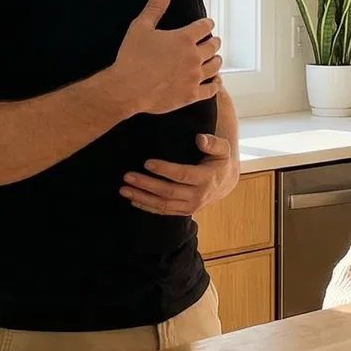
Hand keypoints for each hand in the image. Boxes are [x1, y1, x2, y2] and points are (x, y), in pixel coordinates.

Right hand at [110, 0, 220, 116]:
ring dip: (216, 60)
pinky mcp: (191, 95)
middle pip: (213, 46)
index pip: (205, 27)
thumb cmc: (132, 57)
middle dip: (214, 42)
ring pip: (215, 66)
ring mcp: (194, 77)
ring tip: (215, 59)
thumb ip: (155, 7)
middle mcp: (194, 56)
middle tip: (213, 42)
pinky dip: (216, 84)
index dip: (207, 24)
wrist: (127, 89)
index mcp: (184, 38)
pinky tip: (216, 82)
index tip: (208, 24)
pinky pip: (212, 89)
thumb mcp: (141, 26)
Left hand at [122, 131, 238, 216]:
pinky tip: (133, 200)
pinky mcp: (183, 212)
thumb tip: (200, 138)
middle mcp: (198, 196)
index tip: (147, 163)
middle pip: (168, 192)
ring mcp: (190, 206)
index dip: (165, 170)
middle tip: (127, 176)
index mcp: (206, 178)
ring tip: (124, 190)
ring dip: (142, 198)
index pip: (182, 175)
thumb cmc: (220, 161)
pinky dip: (147, 207)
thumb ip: (213, 143)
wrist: (225, 183)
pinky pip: (163, 212)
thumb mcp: (223, 150)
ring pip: (163, 205)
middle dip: (146, 184)